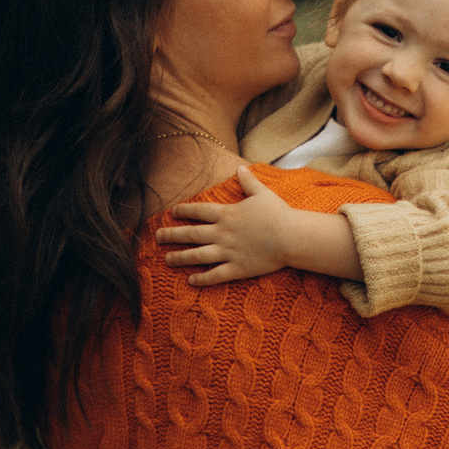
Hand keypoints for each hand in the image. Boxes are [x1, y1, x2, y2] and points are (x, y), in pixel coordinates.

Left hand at [159, 168, 296, 286]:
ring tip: (167, 259)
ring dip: (180, 257)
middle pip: (191, 233)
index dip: (184, 211)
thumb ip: (248, 182)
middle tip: (158, 236)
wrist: (291, 237)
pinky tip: (191, 280)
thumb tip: (240, 168)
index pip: (199, 211)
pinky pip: (215, 275)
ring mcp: (228, 252)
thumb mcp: (262, 193)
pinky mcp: (237, 268)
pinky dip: (202, 278)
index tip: (173, 212)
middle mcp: (222, 233)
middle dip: (172, 234)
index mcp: (227, 214)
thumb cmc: (279, 214)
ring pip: (198, 255)